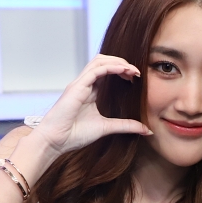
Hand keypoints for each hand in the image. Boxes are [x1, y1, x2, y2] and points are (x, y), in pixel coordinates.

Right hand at [13, 55, 150, 171]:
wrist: (55, 141)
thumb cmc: (74, 135)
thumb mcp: (106, 128)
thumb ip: (126, 126)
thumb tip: (146, 129)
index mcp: (89, 91)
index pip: (106, 71)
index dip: (122, 70)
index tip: (136, 78)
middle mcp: (84, 84)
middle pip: (103, 61)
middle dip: (121, 63)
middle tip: (136, 73)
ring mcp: (79, 84)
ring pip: (99, 61)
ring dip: (118, 62)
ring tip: (132, 70)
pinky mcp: (76, 87)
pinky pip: (96, 70)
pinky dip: (111, 67)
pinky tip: (123, 71)